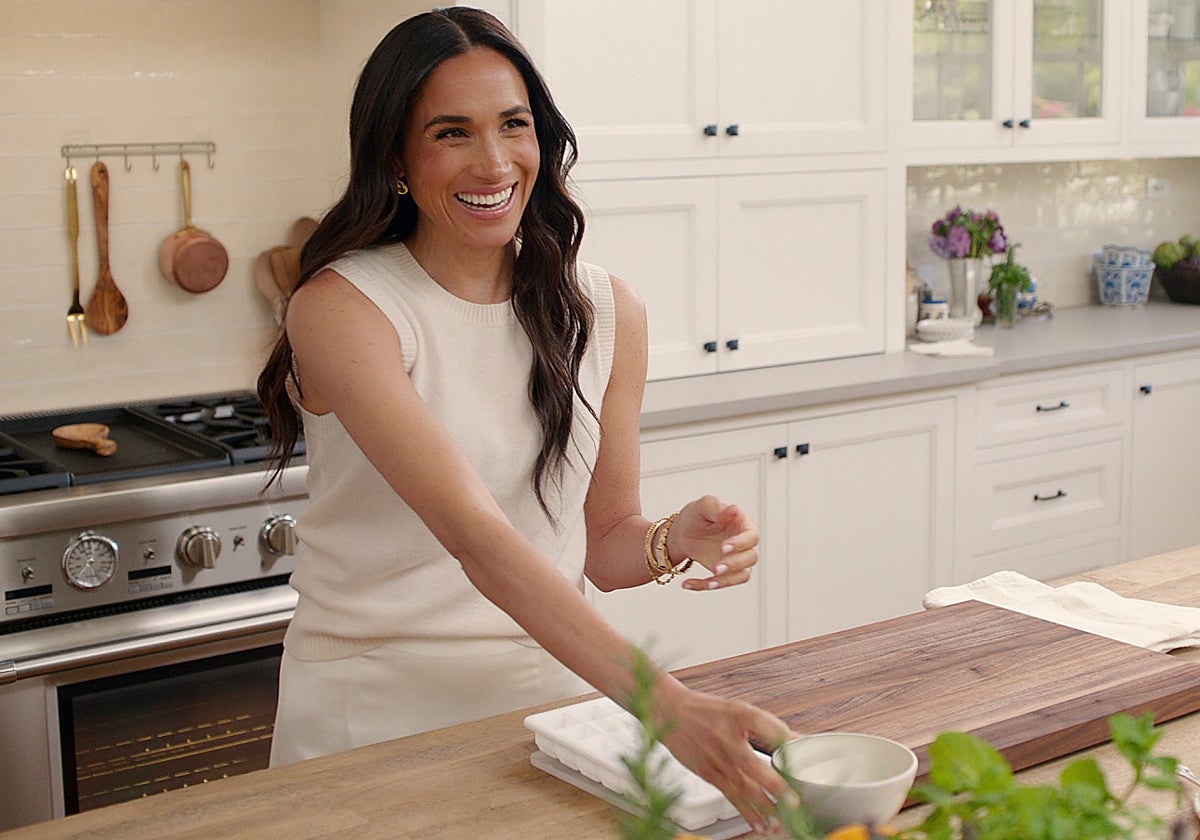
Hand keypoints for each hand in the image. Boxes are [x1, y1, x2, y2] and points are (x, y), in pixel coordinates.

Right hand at [656, 679, 793, 834]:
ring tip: (781, 822)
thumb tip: (798, 742)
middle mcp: (726, 737)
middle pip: (754, 765)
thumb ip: (768, 726)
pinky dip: (746, 812)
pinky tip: (760, 824)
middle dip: (775, 786)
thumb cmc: (708, 710)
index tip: (805, 750)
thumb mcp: (739, 709)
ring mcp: (715, 758)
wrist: (670, 711)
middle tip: (794, 803)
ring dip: (763, 807)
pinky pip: (730, 795)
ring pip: (743, 787)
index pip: (767, 725)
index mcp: (739, 714)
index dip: (786, 739)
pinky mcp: (707, 773)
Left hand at [668, 495, 759, 590]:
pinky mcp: (727, 573)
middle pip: (750, 557)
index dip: (740, 543)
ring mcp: (737, 559)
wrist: (683, 532)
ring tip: (708, 582)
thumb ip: (717, 507)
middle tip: (717, 568)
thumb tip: (733, 509)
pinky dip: (705, 586)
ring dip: (726, 580)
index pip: (751, 536)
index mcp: (743, 524)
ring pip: (742, 575)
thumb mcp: (703, 506)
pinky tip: (688, 584)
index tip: (724, 547)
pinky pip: (722, 583)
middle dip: (734, 564)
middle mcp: (744, 543)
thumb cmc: (698, 515)